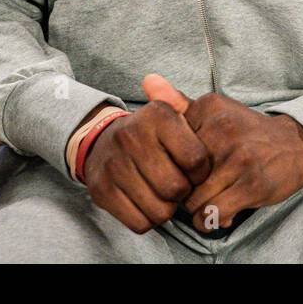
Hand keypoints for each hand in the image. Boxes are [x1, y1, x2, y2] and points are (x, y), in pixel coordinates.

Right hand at [81, 74, 211, 234]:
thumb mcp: (171, 116)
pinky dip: (148, 219)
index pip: (196, 159)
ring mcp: (113, 165)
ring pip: (159, 211)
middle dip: (183, 192)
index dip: (201, 171)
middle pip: (176, 188)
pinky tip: (146, 203)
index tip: (195, 169)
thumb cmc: (150, 134)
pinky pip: (139, 224)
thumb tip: (153, 79)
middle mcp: (131, 136)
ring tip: (162, 194)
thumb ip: (184, 105)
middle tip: (178, 185)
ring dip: (167, 209)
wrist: (102, 143)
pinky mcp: (101, 191)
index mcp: (157, 115)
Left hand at [181, 93, 302, 232]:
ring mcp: (239, 157)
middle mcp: (223, 129)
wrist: (296, 144)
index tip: (186, 168)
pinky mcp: (252, 184)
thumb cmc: (246, 133)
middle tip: (198, 189)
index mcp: (209, 108)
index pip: (168, 149)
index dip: (173, 165)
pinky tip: (220, 212)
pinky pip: (212, 214)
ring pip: (194, 200)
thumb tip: (147, 80)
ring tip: (209, 201)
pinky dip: (211, 220)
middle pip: (179, 177)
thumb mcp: (214, 112)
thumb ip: (178, 104)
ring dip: (198, 208)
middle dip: (184, 190)